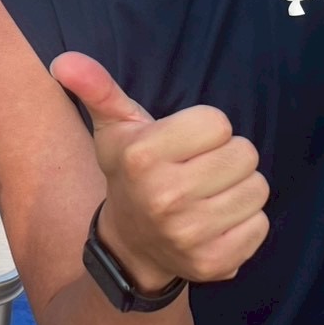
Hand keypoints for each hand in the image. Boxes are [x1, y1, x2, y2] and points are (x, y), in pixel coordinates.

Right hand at [49, 52, 268, 287]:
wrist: (131, 247)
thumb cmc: (130, 174)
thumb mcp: (114, 128)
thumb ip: (97, 88)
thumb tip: (63, 61)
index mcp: (142, 156)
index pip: (218, 122)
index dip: (206, 129)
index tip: (185, 145)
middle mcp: (165, 197)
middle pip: (244, 153)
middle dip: (226, 157)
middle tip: (199, 171)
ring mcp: (190, 234)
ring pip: (256, 188)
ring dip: (239, 189)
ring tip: (209, 195)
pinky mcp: (214, 263)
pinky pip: (259, 225)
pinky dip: (245, 222)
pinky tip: (218, 223)